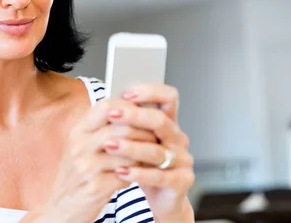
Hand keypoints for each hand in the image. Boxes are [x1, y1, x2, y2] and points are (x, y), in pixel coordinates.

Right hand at [29, 98, 156, 222]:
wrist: (60, 208)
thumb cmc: (77, 174)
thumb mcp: (81, 146)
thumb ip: (101, 129)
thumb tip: (132, 111)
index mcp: (77, 131)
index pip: (106, 106)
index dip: (129, 107)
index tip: (144, 112)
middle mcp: (79, 146)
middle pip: (122, 128)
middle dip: (144, 132)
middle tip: (157, 135)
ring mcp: (86, 167)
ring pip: (128, 152)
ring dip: (145, 154)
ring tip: (153, 154)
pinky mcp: (95, 187)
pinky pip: (127, 174)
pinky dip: (138, 173)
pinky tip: (141, 172)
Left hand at [104, 84, 194, 221]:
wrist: (160, 198)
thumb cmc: (144, 165)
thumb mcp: (135, 141)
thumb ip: (127, 124)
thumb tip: (106, 103)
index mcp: (168, 123)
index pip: (169, 97)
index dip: (150, 92)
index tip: (126, 93)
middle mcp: (178, 138)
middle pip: (161, 121)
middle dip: (134, 116)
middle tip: (112, 114)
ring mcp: (183, 160)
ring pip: (157, 150)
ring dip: (131, 147)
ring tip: (108, 146)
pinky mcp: (182, 181)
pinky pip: (160, 176)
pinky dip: (139, 174)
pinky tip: (120, 172)